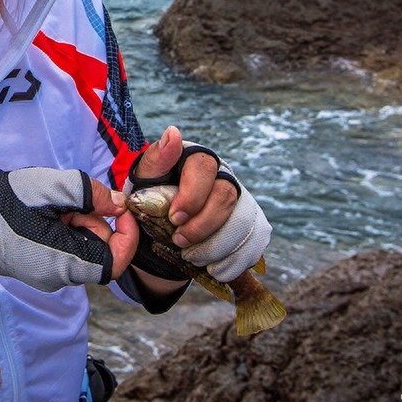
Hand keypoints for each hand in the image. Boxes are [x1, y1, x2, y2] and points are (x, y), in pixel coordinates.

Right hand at [0, 168, 135, 293]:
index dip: (127, 235)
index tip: (121, 208)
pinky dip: (64, 228)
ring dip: (77, 222)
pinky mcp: (39, 268)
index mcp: (64, 264)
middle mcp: (59, 278)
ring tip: (52, 205)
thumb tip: (119, 203)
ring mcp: (48, 276)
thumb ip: (89, 194)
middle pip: (99, 251)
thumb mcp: (50, 186)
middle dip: (94, 221)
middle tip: (69, 201)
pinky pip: (66, 249)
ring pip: (83, 248)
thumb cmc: (3, 203)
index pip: (115, 261)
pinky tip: (44, 214)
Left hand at [124, 126, 269, 282]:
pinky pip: (254, 242)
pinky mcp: (250, 223)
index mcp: (198, 158)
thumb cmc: (152, 194)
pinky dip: (235, 260)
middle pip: (226, 196)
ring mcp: (240, 199)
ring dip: (216, 245)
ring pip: (241, 222)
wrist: (162, 224)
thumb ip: (158, 157)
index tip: (174, 218)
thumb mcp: (147, 177)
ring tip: (192, 256)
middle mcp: (223, 175)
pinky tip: (216, 269)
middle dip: (203, 225)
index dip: (192, 195)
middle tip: (179, 241)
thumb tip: (173, 132)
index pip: (204, 168)